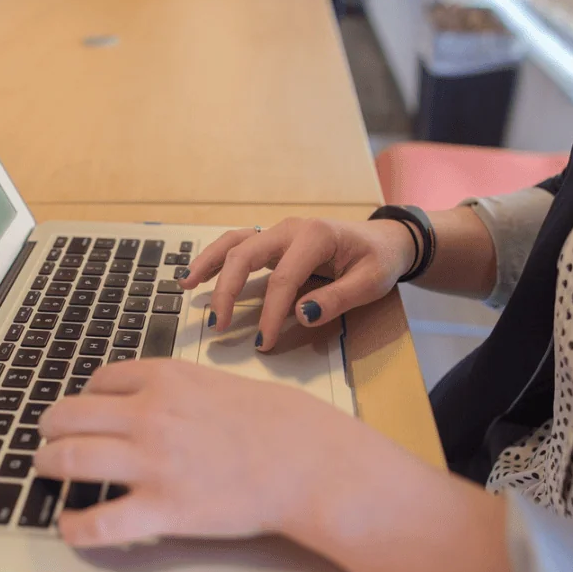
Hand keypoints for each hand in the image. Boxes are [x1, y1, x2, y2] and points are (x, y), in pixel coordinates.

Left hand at [35, 359, 371, 546]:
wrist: (309, 460)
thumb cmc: (276, 422)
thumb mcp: (218, 382)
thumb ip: (177, 388)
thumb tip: (149, 398)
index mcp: (164, 378)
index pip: (98, 379)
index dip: (82, 396)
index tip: (81, 409)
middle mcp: (148, 415)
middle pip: (69, 415)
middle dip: (49, 429)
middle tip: (47, 439)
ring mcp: (151, 462)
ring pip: (67, 459)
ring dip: (46, 464)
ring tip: (45, 470)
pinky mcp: (162, 509)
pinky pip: (97, 521)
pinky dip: (73, 525)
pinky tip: (69, 525)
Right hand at [177, 218, 416, 350]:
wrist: (386, 239)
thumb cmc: (378, 260)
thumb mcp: (370, 282)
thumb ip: (337, 299)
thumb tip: (301, 315)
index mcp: (315, 236)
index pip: (283, 279)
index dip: (270, 314)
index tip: (263, 342)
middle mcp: (290, 229)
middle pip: (246, 255)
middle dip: (227, 291)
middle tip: (218, 325)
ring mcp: (278, 231)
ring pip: (234, 243)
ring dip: (209, 265)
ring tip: (186, 287)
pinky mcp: (273, 241)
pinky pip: (238, 244)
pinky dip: (214, 258)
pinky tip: (195, 275)